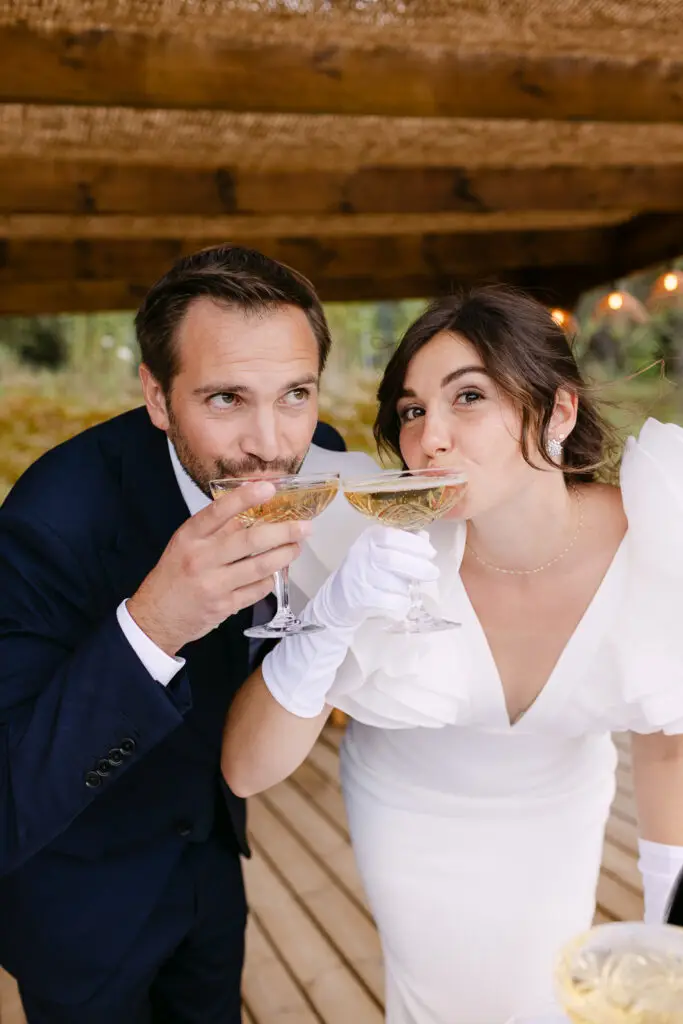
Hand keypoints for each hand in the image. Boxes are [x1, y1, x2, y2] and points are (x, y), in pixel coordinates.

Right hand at [127, 481, 310, 655]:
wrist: (157, 615)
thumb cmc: (175, 574)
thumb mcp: (186, 544)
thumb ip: (215, 529)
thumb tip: (252, 508)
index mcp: (190, 537)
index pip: (219, 511)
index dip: (245, 498)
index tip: (269, 488)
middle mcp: (201, 559)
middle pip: (250, 541)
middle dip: (283, 532)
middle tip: (304, 527)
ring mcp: (214, 584)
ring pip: (259, 566)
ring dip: (284, 555)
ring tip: (297, 547)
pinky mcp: (224, 605)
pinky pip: (257, 589)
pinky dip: (270, 579)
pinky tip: (274, 572)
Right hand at [310, 525, 437, 629]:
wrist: (339, 597)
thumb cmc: (367, 569)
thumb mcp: (381, 549)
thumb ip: (403, 541)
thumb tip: (425, 537)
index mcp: (369, 537)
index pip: (392, 536)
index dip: (414, 544)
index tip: (430, 553)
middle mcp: (362, 554)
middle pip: (393, 560)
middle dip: (419, 567)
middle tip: (433, 573)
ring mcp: (360, 577)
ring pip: (394, 583)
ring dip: (408, 587)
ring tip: (409, 588)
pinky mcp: (361, 599)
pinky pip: (390, 602)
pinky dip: (402, 603)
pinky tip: (402, 601)